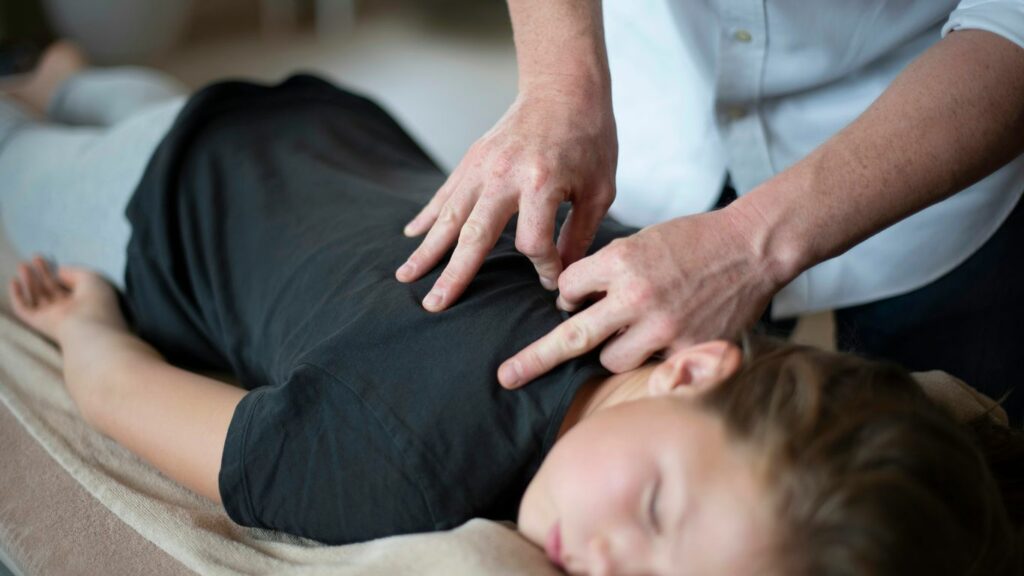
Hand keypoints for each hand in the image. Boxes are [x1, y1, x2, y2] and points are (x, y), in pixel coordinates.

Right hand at [8, 255, 127, 343]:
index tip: (48, 258)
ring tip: (23, 265)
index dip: (57, 272)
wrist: (90, 327)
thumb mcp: (91, 278)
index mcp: (83, 300)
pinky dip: (17, 297)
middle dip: (42, 274)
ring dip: (29, 281)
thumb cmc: (96, 301)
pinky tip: (14, 282)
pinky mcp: (39, 322)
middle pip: (51, 290)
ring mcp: (53, 316)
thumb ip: (75, 272)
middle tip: (35, 258)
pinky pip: (24, 309)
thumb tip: (59, 271)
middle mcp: (67, 309)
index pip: (66, 285)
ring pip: (37, 297)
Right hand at [396, 86, 616, 310]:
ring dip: (427, 249)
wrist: (564, 87)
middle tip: (434, 306)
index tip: (552, 279)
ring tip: (405, 276)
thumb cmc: (590, 139)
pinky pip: (446, 192)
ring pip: (449, 216)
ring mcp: (483, 166)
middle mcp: (505, 175)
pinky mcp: (473, 158)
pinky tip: (412, 235)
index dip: (544, 268)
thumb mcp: (599, 189)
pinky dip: (428, 214)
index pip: (533, 243)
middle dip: (454, 274)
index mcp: (542, 182)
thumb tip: (560, 274)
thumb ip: (580, 234)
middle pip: (474, 235)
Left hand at [498, 206, 785, 387]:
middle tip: (506, 377)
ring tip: (634, 331)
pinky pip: (649, 367)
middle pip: (571, 337)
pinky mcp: (687, 348)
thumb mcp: (641, 241)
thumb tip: (572, 303)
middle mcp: (635, 295)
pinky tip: (666, 337)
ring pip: (609, 359)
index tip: (579, 296)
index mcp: (620, 260)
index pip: (567, 288)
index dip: (570, 294)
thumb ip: (607, 271)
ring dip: (610, 350)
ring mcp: (662, 326)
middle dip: (534, 359)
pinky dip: (649, 357)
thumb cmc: (693, 241)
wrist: (751, 247)